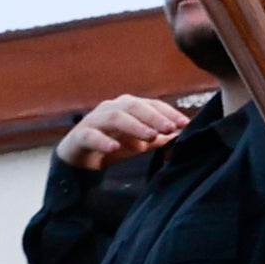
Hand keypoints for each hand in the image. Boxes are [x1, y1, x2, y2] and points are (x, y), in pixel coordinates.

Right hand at [59, 93, 192, 170]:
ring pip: (114, 117)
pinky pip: (90, 136)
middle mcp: (111, 109)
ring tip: (150, 136)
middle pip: (133, 106)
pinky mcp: (80, 136)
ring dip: (134, 125)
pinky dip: (103, 141)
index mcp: (126, 108)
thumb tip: (182, 134)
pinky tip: (115, 147)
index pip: (150, 104)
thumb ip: (157, 138)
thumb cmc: (112, 145)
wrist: (80, 158)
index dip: (168, 112)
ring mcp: (94, 120)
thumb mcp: (139, 143)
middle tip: (170, 128)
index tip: (185, 123)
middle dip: (154, 116)